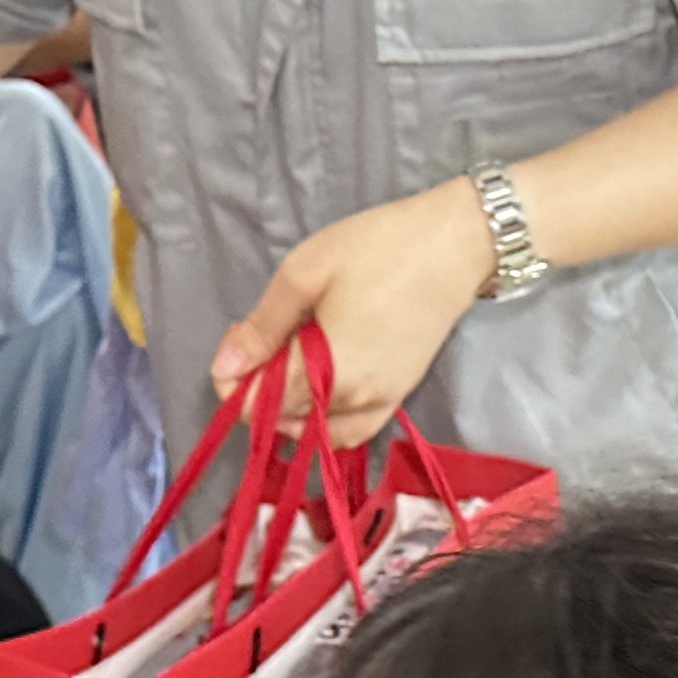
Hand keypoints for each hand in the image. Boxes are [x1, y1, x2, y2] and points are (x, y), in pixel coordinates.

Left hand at [207, 180, 494, 442]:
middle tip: (264, 334)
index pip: (256, 406)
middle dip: (258, 386)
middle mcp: (353, 398)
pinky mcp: (399, 394)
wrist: (454, 245)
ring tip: (287, 362)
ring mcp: (381, 401)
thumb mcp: (305, 273)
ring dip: (288, 409)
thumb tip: (223, 368)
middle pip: (282, 420)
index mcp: (325, 369)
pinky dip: (325, 424)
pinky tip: (317, 391)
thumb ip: (262, 327)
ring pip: (315, 432)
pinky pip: (353, 431)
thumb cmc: (378, 248)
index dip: (233, 379)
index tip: (240, 336)